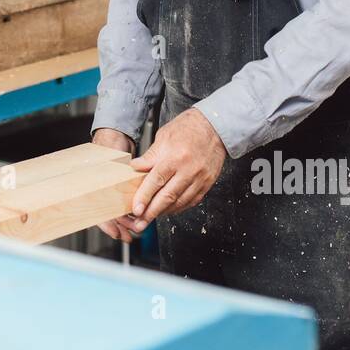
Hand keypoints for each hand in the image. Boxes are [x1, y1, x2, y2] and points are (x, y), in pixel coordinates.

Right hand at [91, 128, 136, 241]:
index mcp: (91, 187)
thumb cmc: (107, 145)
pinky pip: (122, 202)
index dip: (107, 224)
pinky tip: (136, 218)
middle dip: (119, 226)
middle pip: (108, 214)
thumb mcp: (108, 161)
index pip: (98, 210)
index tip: (116, 233)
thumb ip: (111, 177)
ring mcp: (109, 189)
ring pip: (116, 211)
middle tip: (128, 235)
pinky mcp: (119, 187)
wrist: (115, 135)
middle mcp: (100, 190)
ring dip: (125, 222)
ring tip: (135, 230)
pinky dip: (129, 211)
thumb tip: (114, 193)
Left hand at [121, 107, 225, 234]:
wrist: (214, 126)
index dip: (145, 197)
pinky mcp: (207, 183)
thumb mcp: (163, 137)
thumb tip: (134, 168)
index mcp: (175, 157)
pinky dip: (179, 208)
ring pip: (180, 202)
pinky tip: (169, 210)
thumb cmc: (188, 128)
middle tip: (140, 223)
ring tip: (151, 218)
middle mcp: (188, 170)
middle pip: (168, 196)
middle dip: (152, 212)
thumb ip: (150, 156)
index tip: (136, 209)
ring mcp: (200, 178)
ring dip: (164, 212)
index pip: (156, 181)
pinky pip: (191, 201)